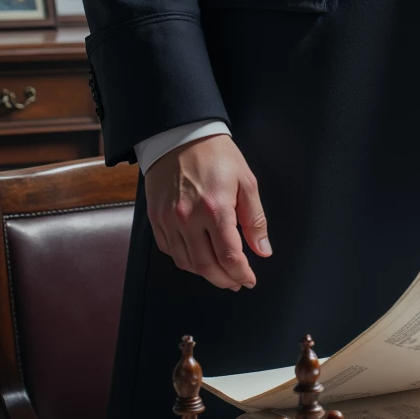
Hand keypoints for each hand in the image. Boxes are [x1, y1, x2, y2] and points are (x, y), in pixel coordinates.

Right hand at [144, 134, 270, 290]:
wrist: (181, 136)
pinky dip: (186, 260)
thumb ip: (255, 220)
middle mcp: (188, 218)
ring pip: (187, 263)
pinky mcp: (156, 218)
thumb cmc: (216, 155)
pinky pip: (170, 250)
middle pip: (207, 266)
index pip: (230, 257)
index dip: (241, 274)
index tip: (249, 279)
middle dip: (225, 280)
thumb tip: (263, 250)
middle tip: (236, 282)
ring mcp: (169, 219)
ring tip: (220, 274)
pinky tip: (198, 258)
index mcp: (215, 208)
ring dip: (205, 274)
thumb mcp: (246, 182)